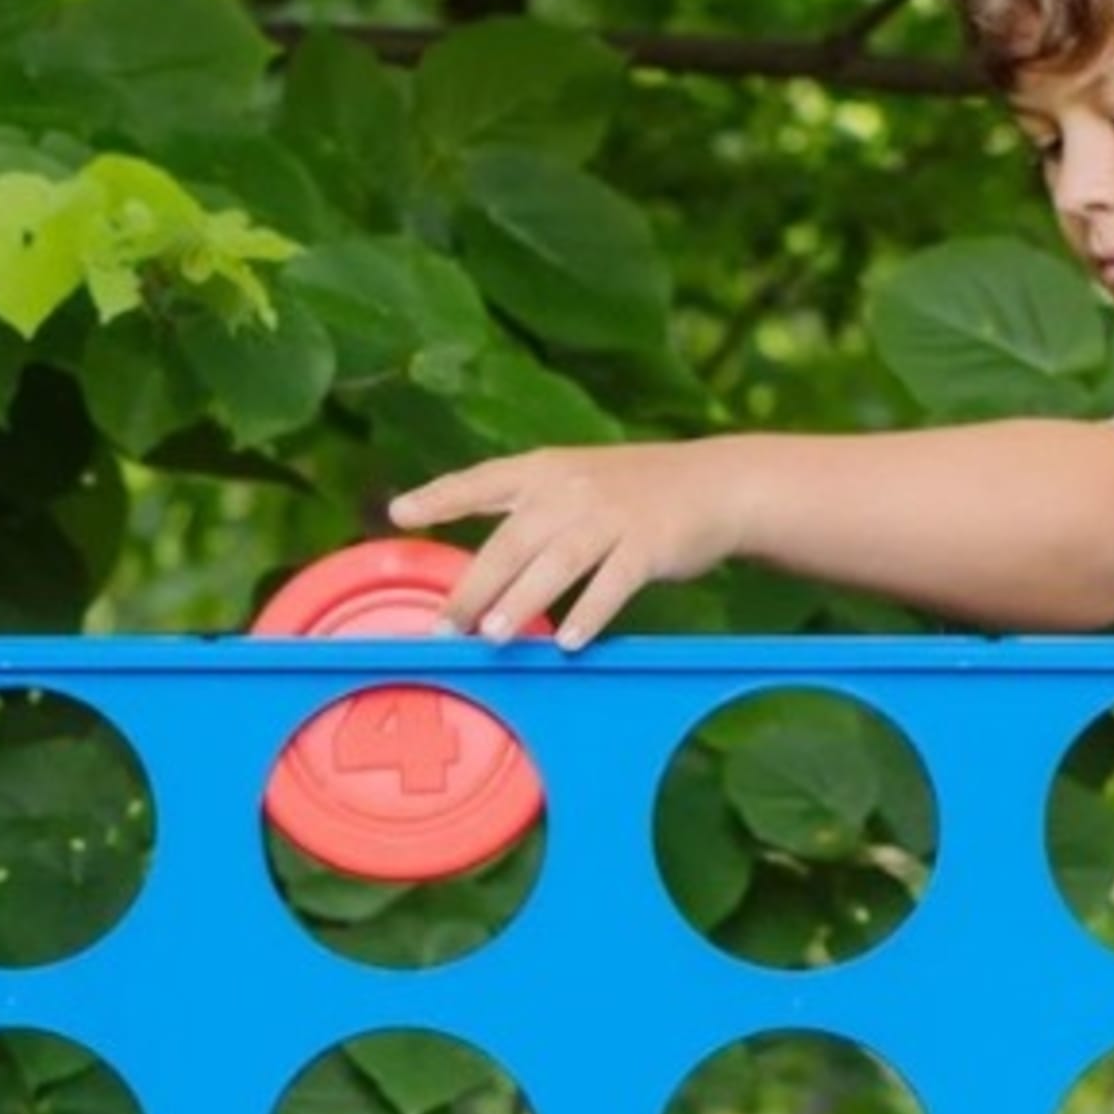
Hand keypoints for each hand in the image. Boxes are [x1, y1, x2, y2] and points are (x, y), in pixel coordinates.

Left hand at [389, 440, 747, 649]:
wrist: (713, 483)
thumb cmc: (634, 492)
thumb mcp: (575, 483)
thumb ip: (528, 514)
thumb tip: (481, 569)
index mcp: (545, 471)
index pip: (482, 481)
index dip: (440, 496)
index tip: (399, 513)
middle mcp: (572, 490)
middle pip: (513, 540)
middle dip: (475, 585)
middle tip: (446, 626)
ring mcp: (611, 517)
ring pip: (557, 563)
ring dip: (524, 601)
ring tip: (495, 636)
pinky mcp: (648, 545)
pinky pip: (613, 584)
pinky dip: (590, 613)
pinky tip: (569, 642)